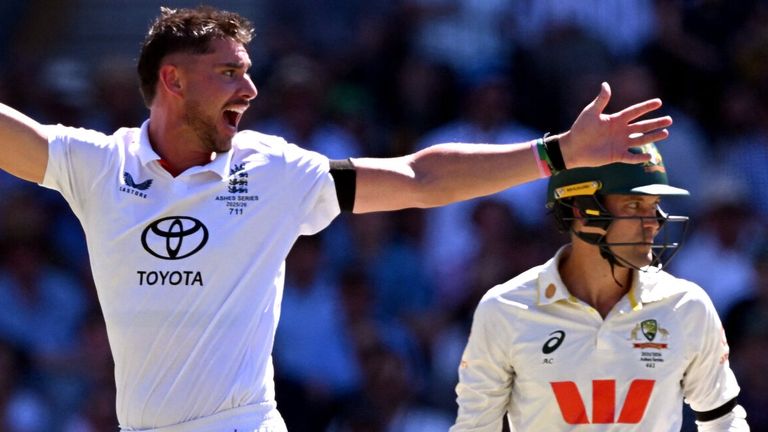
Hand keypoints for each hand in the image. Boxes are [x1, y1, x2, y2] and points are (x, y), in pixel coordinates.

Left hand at [558, 82, 672, 167]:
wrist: (573, 147)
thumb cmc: (580, 128)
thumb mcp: (591, 112)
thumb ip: (601, 100)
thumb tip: (605, 84)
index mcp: (616, 120)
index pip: (635, 112)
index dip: (646, 107)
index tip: (659, 102)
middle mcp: (621, 131)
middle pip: (642, 126)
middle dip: (656, 123)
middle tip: (670, 120)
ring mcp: (620, 143)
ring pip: (641, 140)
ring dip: (653, 137)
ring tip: (666, 133)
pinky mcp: (617, 155)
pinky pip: (631, 157)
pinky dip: (639, 158)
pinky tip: (650, 157)